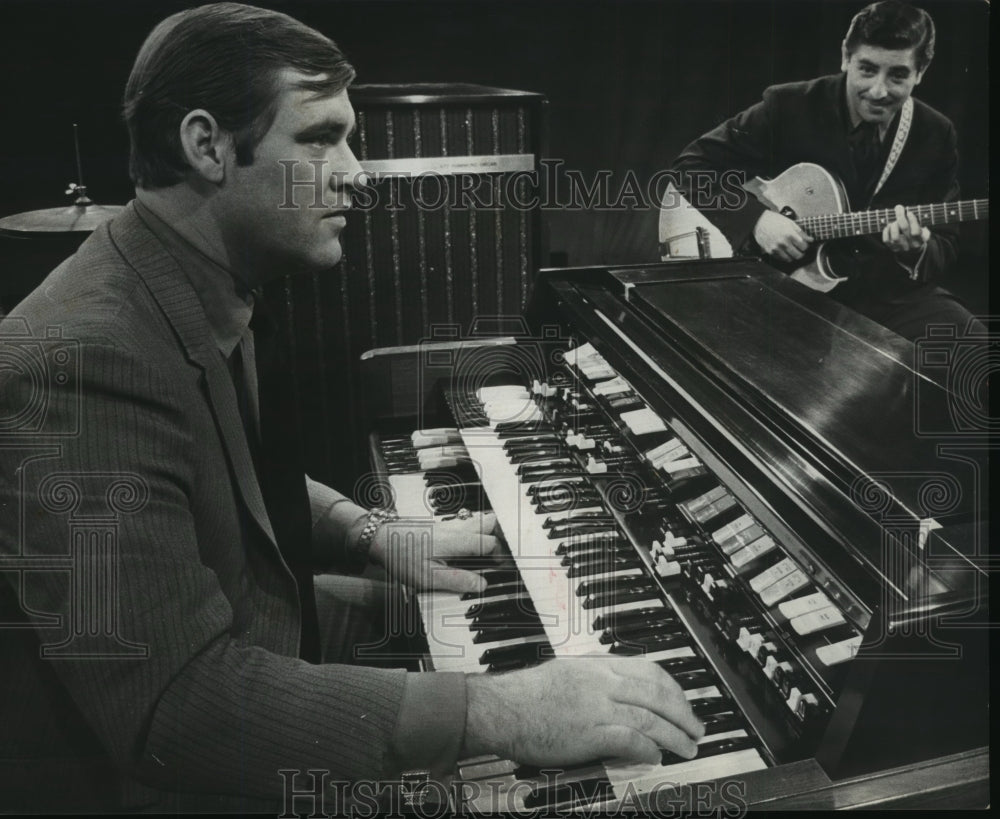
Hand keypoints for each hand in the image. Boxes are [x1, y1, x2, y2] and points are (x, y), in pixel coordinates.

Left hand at [370, 511, 499, 593]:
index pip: (491, 543)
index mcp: (458, 541)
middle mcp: (457, 529)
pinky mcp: (443, 526)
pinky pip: (468, 524)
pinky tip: (473, 546)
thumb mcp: (429, 577)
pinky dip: (477, 532)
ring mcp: (451, 525)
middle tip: (509, 551)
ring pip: (480, 520)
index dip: (502, 556)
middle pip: (491, 522)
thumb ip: (457, 580)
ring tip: (495, 549)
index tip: (505, 568)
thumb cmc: (402, 556)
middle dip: (504, 535)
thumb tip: (481, 584)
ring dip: (491, 531)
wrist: (382, 539)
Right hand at [464, 657, 704, 765]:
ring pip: (650, 718)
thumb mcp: (566, 672)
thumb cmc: (525, 695)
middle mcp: (601, 682)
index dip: (673, 688)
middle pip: (657, 694)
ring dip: (674, 735)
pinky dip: (648, 748)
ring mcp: (597, 707)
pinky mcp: (589, 733)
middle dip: (683, 713)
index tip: (683, 701)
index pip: (649, 670)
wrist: (500, 708)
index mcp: (597, 665)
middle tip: (696, 728)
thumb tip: (619, 691)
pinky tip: (655, 756)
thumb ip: (595, 679)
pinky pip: (630, 739)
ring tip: (686, 747)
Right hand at [753, 209, 812, 261]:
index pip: (804, 246)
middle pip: (798, 255)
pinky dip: (785, 257)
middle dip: (801, 252)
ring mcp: (776, 248)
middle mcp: (784, 243)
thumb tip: (810, 239)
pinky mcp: (770, 251)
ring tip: (793, 251)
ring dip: (793, 256)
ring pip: (790, 259)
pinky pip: (781, 259)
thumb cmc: (774, 220)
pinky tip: (785, 251)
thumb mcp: (790, 223)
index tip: (805, 244)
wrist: (759, 222)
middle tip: (800, 249)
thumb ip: (801, 232)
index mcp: (790, 234)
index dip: (806, 246)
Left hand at [882, 204, 929, 254]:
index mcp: (921, 239)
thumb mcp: (923, 228)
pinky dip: (886, 231)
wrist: (913, 249)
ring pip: (895, 236)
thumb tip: (907, 211)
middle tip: (899, 208)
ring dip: (893, 225)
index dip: (912, 220)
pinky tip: (888, 226)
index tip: (909, 212)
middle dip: (901, 216)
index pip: (916, 231)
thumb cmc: (917, 233)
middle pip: (905, 229)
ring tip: (894, 221)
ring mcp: (902, 248)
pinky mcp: (893, 248)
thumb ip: (918, 221)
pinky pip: (886, 240)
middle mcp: (912, 245)